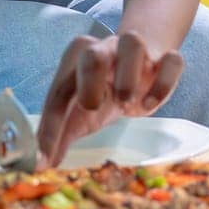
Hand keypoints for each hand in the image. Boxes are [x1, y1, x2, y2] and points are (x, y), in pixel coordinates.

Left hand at [36, 31, 183, 167]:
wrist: (140, 62)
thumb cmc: (101, 90)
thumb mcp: (77, 113)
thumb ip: (57, 136)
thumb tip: (38, 164)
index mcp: (76, 61)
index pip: (59, 92)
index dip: (50, 128)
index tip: (44, 157)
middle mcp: (104, 49)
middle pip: (92, 52)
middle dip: (90, 80)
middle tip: (93, 107)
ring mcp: (136, 51)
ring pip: (132, 44)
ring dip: (128, 76)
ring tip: (127, 103)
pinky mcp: (165, 59)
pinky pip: (170, 61)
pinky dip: (163, 83)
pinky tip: (150, 104)